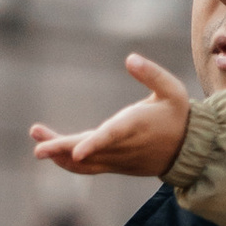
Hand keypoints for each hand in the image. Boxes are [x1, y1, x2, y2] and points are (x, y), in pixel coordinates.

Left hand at [28, 53, 191, 178]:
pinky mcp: (113, 164)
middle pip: (90, 152)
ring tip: (37, 136)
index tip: (76, 153)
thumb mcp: (173, 90)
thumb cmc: (178, 115)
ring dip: (59, 153)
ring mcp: (117, 159)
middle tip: (38, 147)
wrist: (187, 151)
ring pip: (85, 163)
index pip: (112, 137)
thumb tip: (130, 59)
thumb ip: (152, 74)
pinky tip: (51, 149)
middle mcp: (124, 147)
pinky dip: (68, 162)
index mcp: (137, 126)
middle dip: (63, 150)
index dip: (93, 145)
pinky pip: (87, 167)